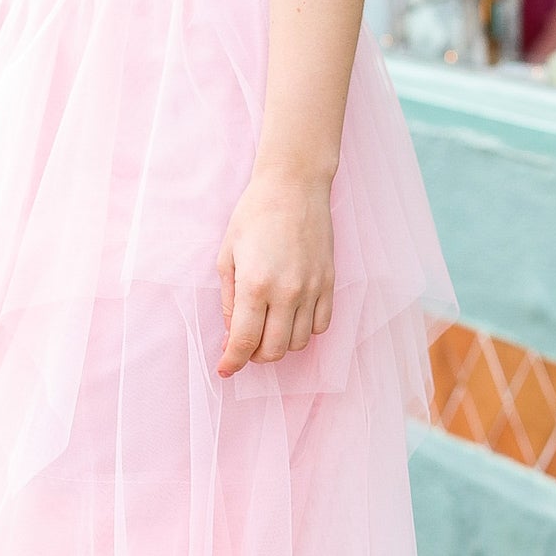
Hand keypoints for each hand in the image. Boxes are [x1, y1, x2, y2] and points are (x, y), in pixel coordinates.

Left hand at [215, 168, 335, 377]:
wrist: (294, 186)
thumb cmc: (254, 215)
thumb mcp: (228, 256)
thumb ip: (230, 300)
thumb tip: (233, 334)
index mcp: (256, 284)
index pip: (245, 341)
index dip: (233, 362)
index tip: (225, 369)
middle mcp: (287, 292)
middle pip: (274, 350)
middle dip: (255, 356)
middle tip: (245, 345)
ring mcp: (313, 288)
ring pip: (300, 342)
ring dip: (280, 344)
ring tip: (268, 328)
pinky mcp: (330, 282)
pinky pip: (321, 325)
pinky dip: (305, 331)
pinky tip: (291, 318)